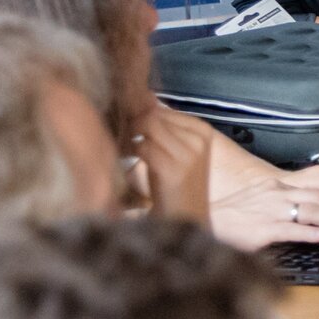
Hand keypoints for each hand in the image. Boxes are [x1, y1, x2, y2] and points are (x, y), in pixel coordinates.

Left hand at [131, 105, 213, 225]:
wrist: (185, 222)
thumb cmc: (174, 188)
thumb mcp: (174, 152)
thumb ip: (161, 127)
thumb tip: (143, 96)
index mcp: (202, 131)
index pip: (162, 109)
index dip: (138, 115)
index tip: (124, 130)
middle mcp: (198, 138)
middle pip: (153, 114)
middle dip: (130, 123)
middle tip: (117, 139)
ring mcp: (188, 153)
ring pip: (147, 125)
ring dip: (127, 136)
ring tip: (121, 150)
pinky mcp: (173, 168)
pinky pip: (142, 145)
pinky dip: (128, 150)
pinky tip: (123, 159)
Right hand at [206, 137, 318, 250]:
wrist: (207, 223)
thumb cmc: (236, 216)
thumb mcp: (264, 201)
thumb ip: (288, 203)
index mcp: (279, 187)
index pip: (317, 187)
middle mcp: (277, 195)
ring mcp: (269, 212)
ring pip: (309, 210)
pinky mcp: (261, 230)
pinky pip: (289, 228)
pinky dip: (308, 231)